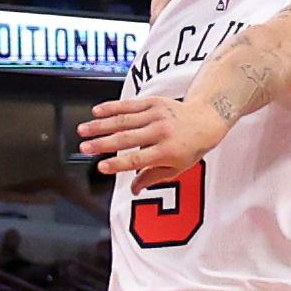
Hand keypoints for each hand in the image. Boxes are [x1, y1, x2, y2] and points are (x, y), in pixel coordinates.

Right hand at [76, 91, 230, 186]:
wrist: (207, 119)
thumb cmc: (191, 147)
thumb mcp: (177, 169)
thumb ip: (153, 177)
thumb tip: (133, 189)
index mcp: (167, 151)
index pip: (138, 160)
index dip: (118, 164)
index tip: (101, 167)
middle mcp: (161, 132)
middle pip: (127, 139)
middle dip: (102, 144)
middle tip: (84, 148)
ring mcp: (157, 115)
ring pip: (124, 120)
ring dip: (101, 125)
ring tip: (83, 130)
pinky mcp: (153, 102)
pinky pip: (129, 105)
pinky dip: (112, 107)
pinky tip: (96, 111)